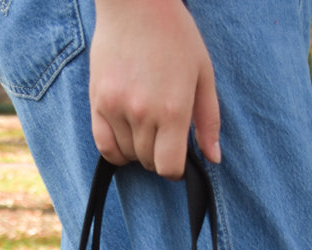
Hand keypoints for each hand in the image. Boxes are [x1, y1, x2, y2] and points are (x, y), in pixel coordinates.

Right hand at [89, 0, 220, 178]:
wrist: (136, 4)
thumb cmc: (175, 35)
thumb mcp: (203, 74)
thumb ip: (208, 121)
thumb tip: (213, 159)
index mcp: (174, 109)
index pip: (169, 166)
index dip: (175, 169)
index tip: (177, 160)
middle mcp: (143, 113)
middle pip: (148, 161)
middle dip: (158, 156)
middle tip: (163, 135)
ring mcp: (117, 108)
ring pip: (127, 154)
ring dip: (137, 150)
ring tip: (145, 127)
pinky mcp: (98, 103)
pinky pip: (104, 146)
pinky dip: (115, 150)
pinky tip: (125, 138)